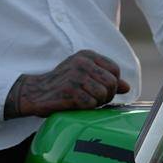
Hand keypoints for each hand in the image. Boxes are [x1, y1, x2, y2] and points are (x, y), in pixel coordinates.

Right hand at [5, 51, 130, 117]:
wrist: (36, 92)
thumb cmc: (62, 84)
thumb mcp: (84, 75)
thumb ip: (105, 79)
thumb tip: (127, 87)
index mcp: (87, 55)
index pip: (115, 70)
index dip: (113, 84)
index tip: (102, 90)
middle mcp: (82, 62)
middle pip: (112, 82)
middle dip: (107, 95)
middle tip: (94, 99)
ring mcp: (75, 76)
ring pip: (103, 94)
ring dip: (97, 103)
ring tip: (85, 101)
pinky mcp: (70, 90)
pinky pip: (91, 103)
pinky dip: (86, 108)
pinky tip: (76, 105)